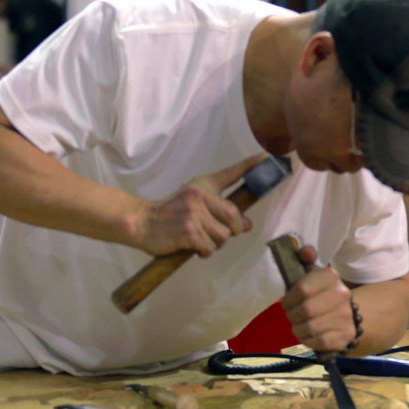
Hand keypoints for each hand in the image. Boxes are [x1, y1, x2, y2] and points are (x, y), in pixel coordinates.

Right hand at [134, 154, 267, 256]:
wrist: (142, 223)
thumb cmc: (170, 214)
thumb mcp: (192, 200)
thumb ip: (220, 209)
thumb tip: (246, 224)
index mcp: (202, 186)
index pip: (230, 174)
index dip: (250, 165)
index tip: (266, 156)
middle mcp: (200, 196)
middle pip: (234, 217)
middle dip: (232, 230)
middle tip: (217, 232)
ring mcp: (194, 214)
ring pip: (224, 236)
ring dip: (215, 243)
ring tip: (200, 239)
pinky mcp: (190, 232)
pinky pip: (210, 247)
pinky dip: (204, 252)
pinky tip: (193, 247)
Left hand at [281, 245, 360, 353]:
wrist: (350, 314)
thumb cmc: (322, 293)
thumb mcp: (313, 274)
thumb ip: (305, 259)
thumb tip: (305, 251)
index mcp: (331, 276)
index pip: (303, 289)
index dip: (289, 299)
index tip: (287, 302)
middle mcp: (341, 294)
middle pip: (306, 310)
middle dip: (292, 315)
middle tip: (292, 315)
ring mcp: (345, 316)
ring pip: (310, 328)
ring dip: (298, 329)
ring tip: (299, 325)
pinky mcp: (344, 335)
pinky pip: (318, 341)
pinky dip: (308, 340)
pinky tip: (309, 334)